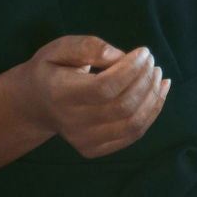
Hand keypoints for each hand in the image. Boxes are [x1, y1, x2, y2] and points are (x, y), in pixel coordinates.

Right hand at [16, 35, 170, 158]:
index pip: (105, 88)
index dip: (131, 69)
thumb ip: (88, 47)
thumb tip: (119, 56)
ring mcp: (84, 141)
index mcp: (60, 95)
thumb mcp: (61, 48)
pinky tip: (160, 90)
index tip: (144, 51)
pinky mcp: (95, 149)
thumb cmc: (53, 68)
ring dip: (153, 97)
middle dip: (145, 80)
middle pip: (122, 107)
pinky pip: (133, 134)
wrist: (36, 103)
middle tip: (151, 60)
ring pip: (132, 124)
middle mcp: (71, 124)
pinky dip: (152, 112)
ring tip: (158, 74)